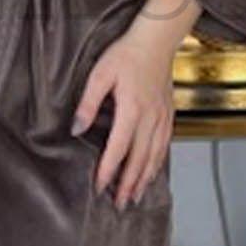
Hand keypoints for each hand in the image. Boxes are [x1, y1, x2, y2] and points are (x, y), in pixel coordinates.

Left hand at [70, 24, 175, 208]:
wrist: (156, 41)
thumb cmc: (126, 54)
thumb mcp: (99, 74)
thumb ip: (88, 104)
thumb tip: (77, 129)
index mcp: (132, 108)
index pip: (118, 148)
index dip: (109, 170)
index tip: (100, 187)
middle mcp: (150, 117)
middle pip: (139, 159)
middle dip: (129, 184)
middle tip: (120, 205)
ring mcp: (162, 117)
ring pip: (154, 156)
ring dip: (144, 179)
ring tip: (135, 197)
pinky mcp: (168, 115)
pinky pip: (164, 146)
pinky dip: (157, 164)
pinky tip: (151, 173)